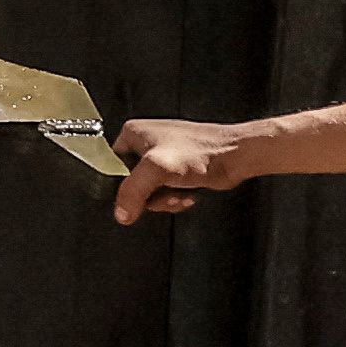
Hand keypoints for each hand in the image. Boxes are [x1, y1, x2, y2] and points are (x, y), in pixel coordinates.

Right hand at [109, 117, 247, 222]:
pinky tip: (188, 192)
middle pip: (132, 184)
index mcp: (133, 133)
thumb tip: (121, 212)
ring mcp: (162, 157)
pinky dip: (176, 198)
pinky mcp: (177, 170)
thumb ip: (132, 192)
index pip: (111, 168)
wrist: (234, 156)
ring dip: (165, 199)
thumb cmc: (202, 151)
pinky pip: (165, 193)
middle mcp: (146, 143)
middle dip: (151, 196)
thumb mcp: (157, 170)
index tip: (139, 191)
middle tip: (165, 190)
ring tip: (180, 191)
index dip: (125, 186)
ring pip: (150, 192)